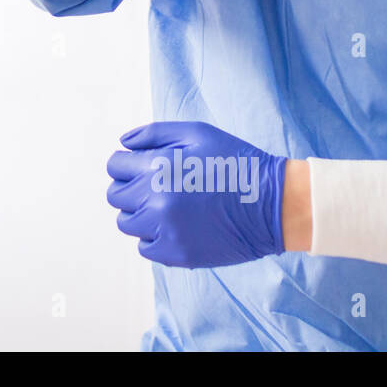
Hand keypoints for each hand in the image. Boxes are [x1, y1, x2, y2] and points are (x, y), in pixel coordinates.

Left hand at [106, 121, 286, 267]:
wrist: (272, 204)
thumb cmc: (235, 162)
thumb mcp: (197, 133)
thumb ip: (154, 134)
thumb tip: (123, 144)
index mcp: (158, 166)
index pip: (114, 166)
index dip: (126, 165)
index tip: (141, 168)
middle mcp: (155, 199)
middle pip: (116, 196)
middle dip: (130, 188)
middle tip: (154, 188)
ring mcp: (165, 229)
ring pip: (127, 222)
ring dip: (140, 213)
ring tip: (166, 207)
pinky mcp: (177, 253)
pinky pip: (145, 246)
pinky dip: (154, 237)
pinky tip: (175, 226)